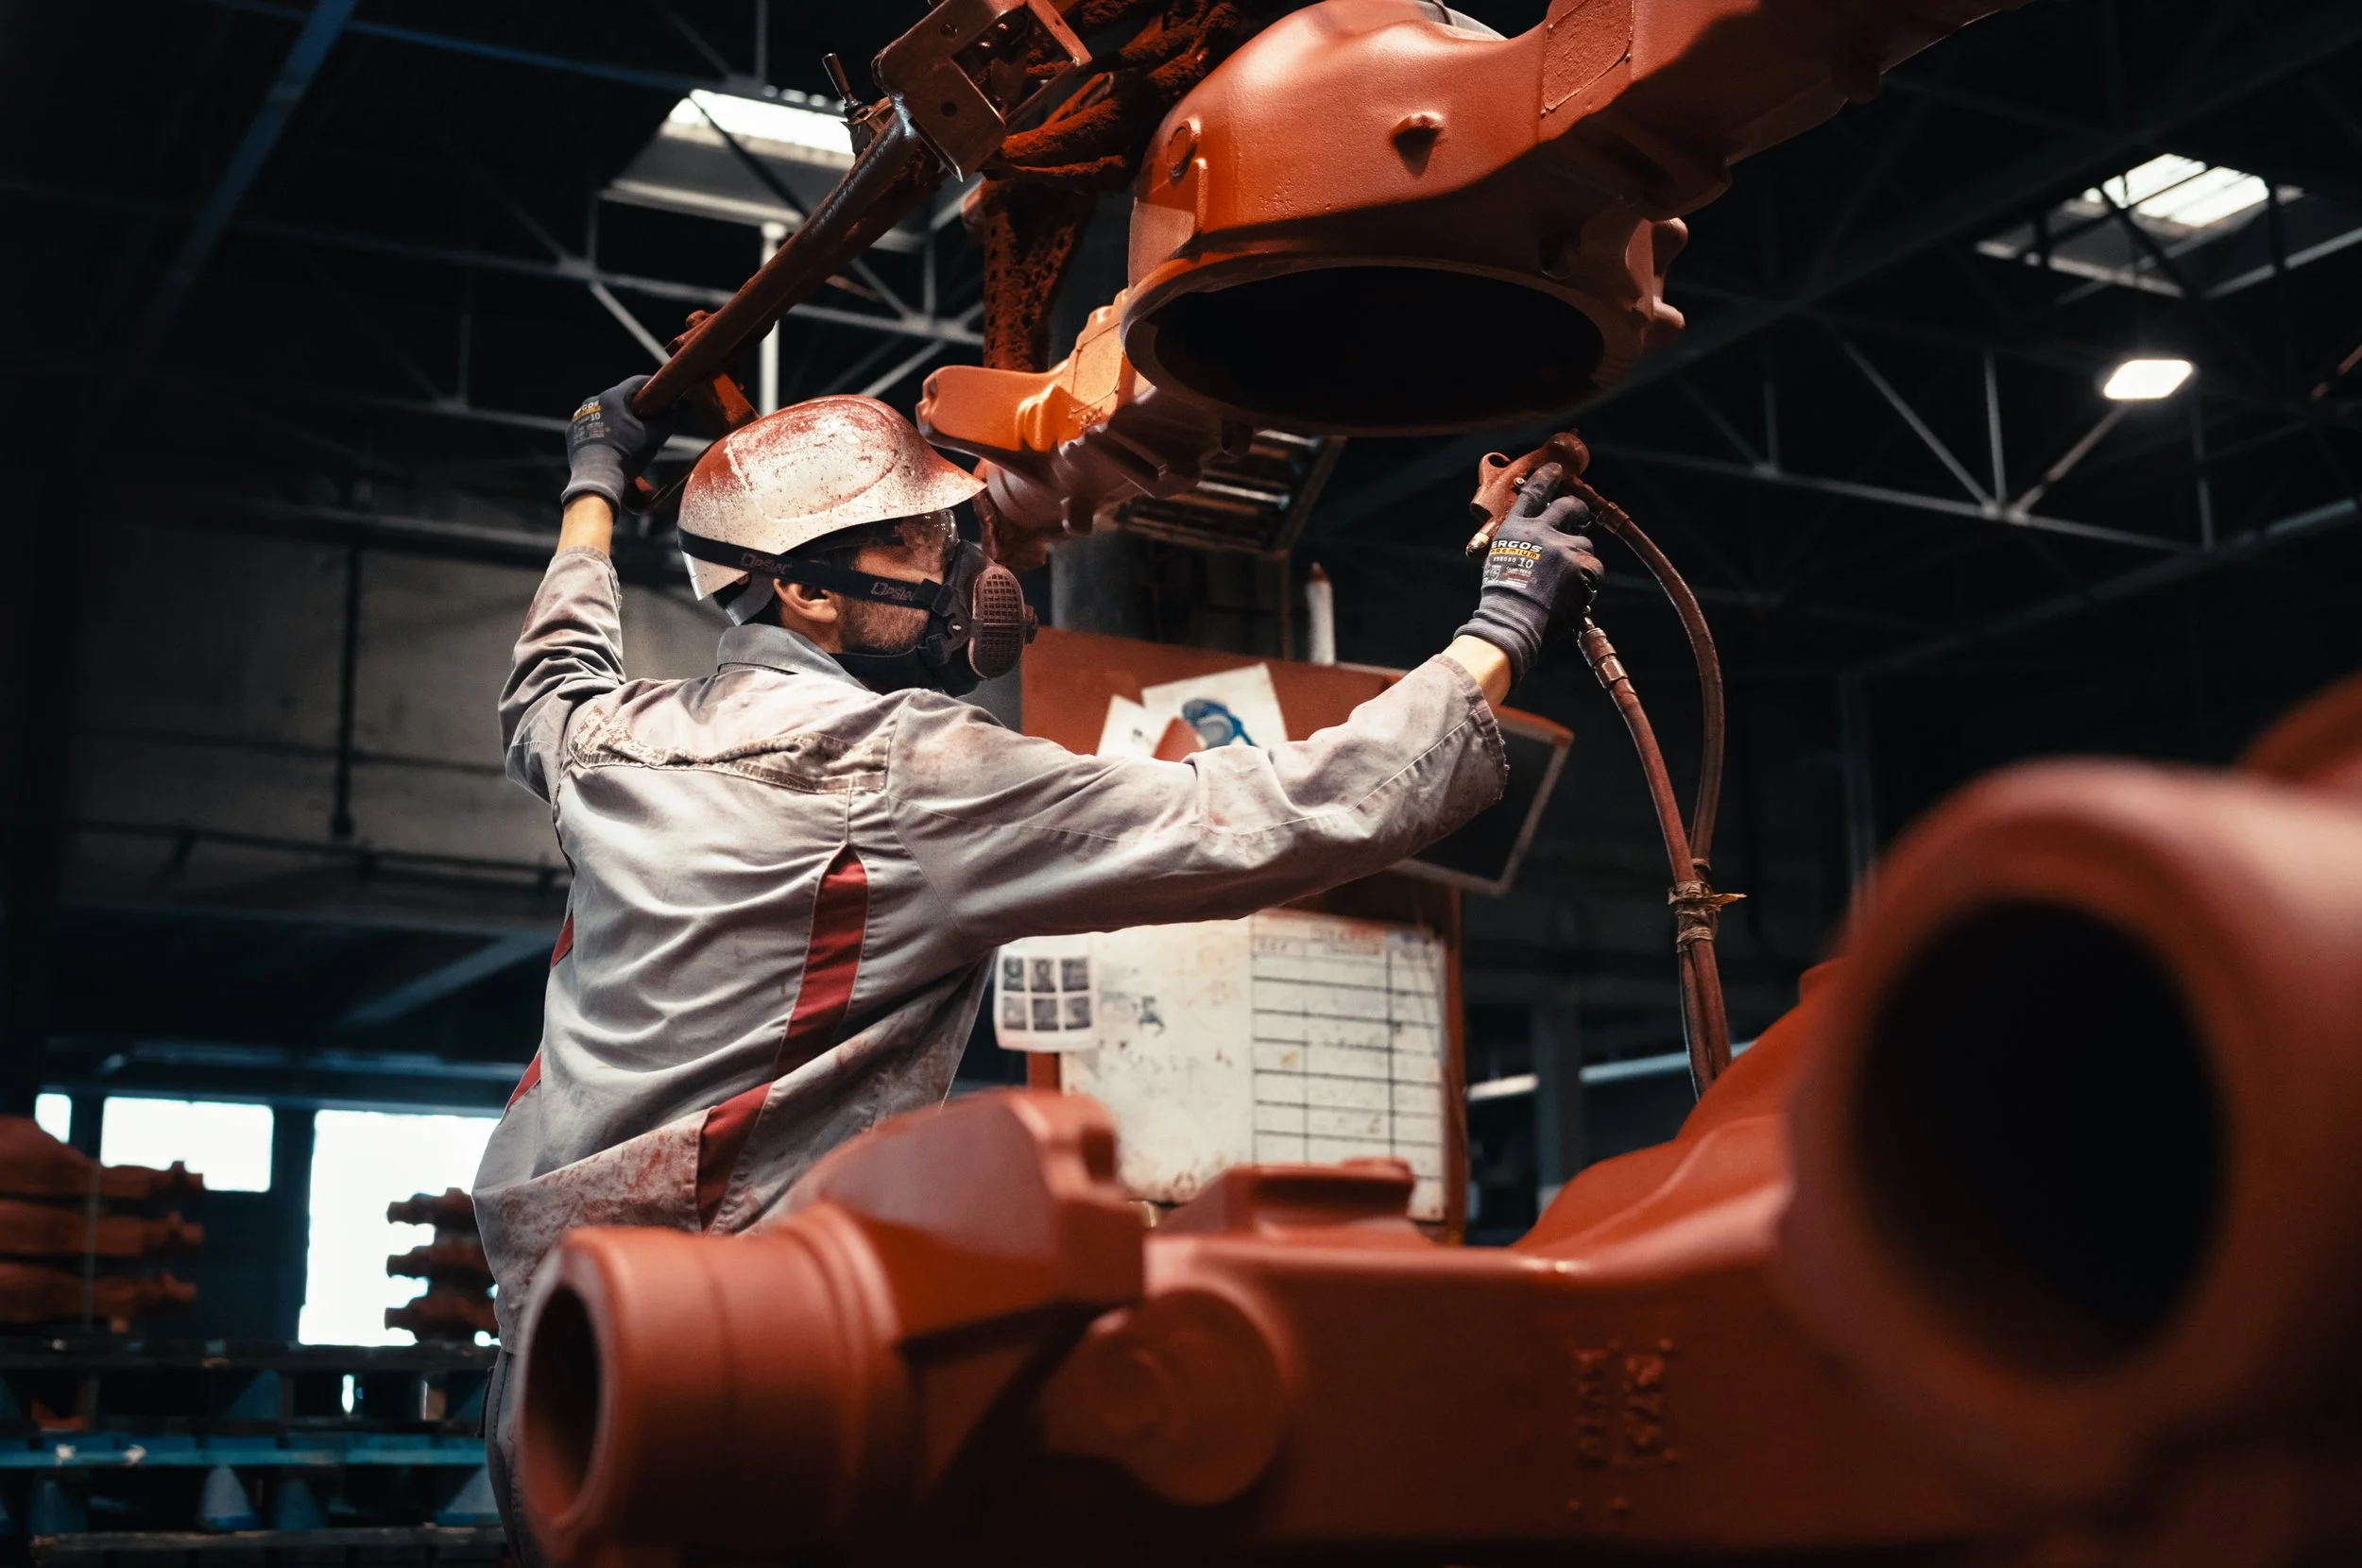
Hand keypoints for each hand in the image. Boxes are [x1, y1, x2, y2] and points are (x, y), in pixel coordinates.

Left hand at [561, 375, 675, 509]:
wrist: (596, 478)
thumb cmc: (625, 456)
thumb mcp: (654, 437)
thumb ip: (668, 418)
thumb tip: (679, 407)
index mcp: (612, 397)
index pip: (636, 382)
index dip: (652, 386)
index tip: (662, 394)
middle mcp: (593, 401)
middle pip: (620, 397)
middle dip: (634, 406)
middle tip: (647, 420)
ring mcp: (580, 416)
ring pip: (605, 411)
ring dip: (617, 419)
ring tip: (628, 436)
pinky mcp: (572, 431)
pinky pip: (591, 425)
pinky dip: (602, 431)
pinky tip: (611, 444)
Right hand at [1452, 463, 1603, 683]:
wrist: (1513, 621)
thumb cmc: (1503, 600)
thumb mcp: (1501, 562)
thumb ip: (1520, 546)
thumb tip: (1536, 544)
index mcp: (1516, 529)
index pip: (1532, 493)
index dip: (1546, 478)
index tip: (1555, 469)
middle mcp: (1541, 531)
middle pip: (1570, 506)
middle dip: (1579, 512)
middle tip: (1580, 521)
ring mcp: (1564, 547)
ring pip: (1586, 544)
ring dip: (1581, 559)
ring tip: (1566, 583)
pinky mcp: (1582, 565)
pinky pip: (1595, 569)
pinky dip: (1588, 581)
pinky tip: (1573, 594)